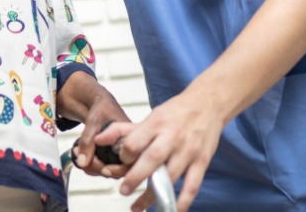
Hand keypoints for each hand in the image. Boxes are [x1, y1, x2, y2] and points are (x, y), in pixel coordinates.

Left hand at [55, 71, 129, 178]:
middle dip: (98, 167)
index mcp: (131, 137)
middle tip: (82, 159)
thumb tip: (82, 163)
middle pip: (118, 168)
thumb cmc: (102, 106)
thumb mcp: (94, 121)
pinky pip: (105, 165)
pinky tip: (82, 159)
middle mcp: (129, 146)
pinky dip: (92, 164)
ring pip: (110, 169)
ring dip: (93, 167)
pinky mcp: (111, 153)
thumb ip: (88, 141)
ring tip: (79, 157)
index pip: (127, 161)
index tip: (94, 163)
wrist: (97, 101)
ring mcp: (120, 151)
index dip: (112, 167)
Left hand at [94, 89, 223, 211]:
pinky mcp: (202, 161)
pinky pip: (192, 185)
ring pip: (170, 176)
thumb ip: (123, 130)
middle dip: (135, 177)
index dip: (125, 155)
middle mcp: (171, 137)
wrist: (207, 103)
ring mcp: (188, 150)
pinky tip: (173, 210)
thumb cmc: (174, 112)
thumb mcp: (149, 117)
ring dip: (154, 195)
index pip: (136, 142)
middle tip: (122, 190)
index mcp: (156, 124)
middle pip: (151, 160)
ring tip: (138, 207)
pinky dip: (183, 200)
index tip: (121, 163)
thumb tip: (98, 140)